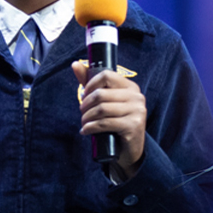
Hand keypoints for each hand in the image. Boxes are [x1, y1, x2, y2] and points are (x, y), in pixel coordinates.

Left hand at [73, 60, 147, 177]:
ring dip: (86, 118)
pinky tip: (86, 131)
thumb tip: (75, 64)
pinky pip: (104, 123)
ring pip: (101, 109)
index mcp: (131, 87)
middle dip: (85, 105)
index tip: (85, 95)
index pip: (107, 75)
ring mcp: (137, 111)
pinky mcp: (133, 126)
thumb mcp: (106, 101)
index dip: (90, 84)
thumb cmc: (116, 121)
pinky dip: (90, 127)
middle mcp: (137, 97)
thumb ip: (91, 82)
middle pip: (101, 94)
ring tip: (84, 123)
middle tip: (82, 113)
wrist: (130, 147)